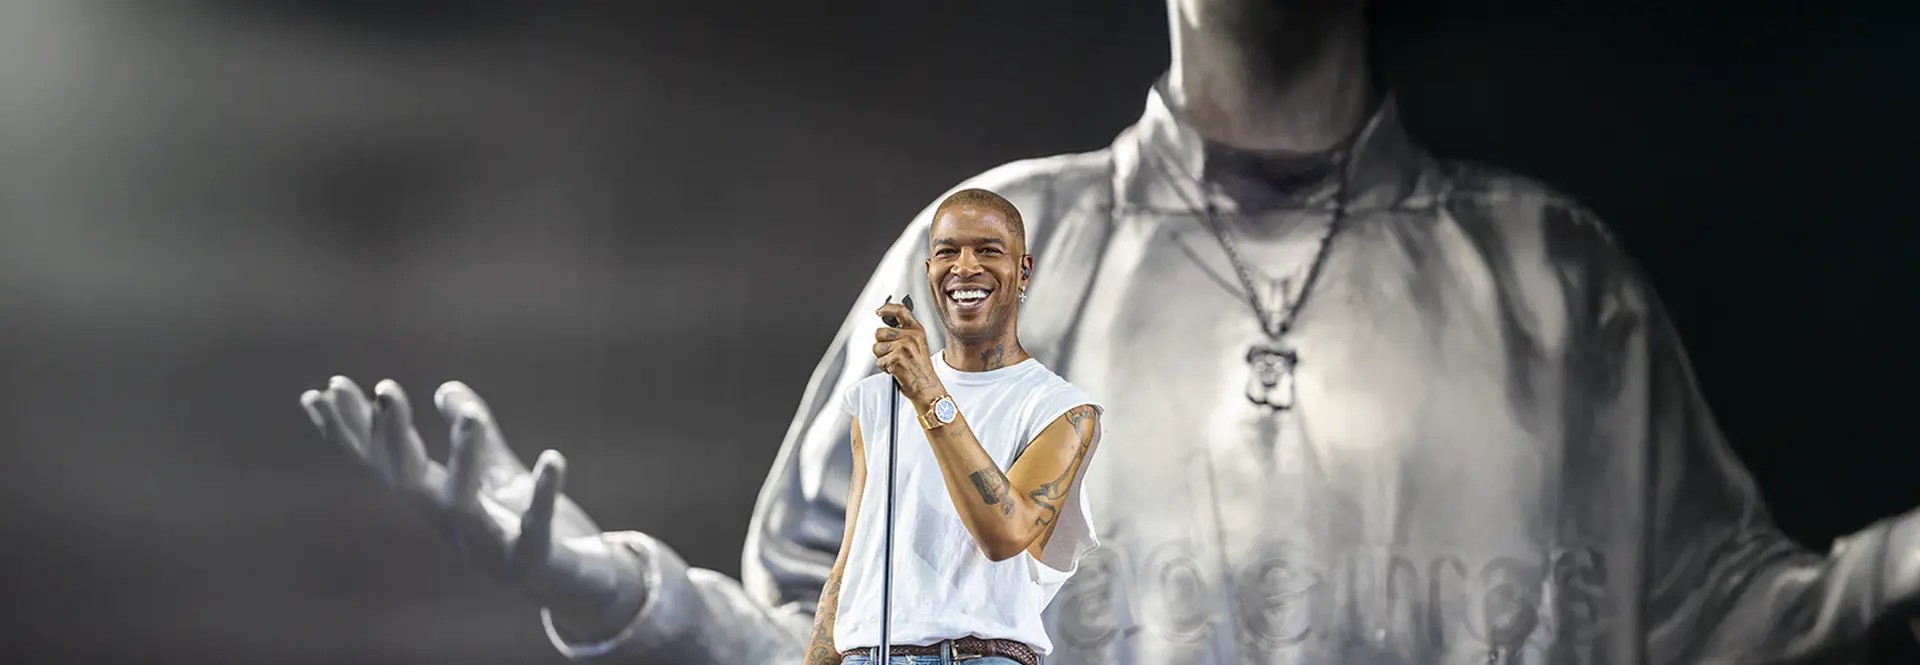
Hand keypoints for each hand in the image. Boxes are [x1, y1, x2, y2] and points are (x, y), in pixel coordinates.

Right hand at [298, 376, 646, 639]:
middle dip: (392, 437)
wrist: (572, 584)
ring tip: (472, 416)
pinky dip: (544, 493)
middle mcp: (452, 524)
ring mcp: (489, 544)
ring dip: (466, 457)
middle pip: (408, 479)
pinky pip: (536, 525)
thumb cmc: (523, 527)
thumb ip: (470, 432)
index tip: (324, 388)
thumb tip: (446, 387)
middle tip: (385, 388)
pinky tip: (553, 457)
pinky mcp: (533, 557)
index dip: (353, 429)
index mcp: (438, 500)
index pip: (386, 460)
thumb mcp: (495, 471)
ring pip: (465, 502)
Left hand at [873, 301, 944, 406]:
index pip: (900, 311)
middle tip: (893, 355)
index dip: (887, 308)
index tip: (880, 311)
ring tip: (895, 363)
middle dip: (882, 344)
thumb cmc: (921, 370)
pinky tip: (895, 370)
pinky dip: (884, 368)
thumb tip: (887, 327)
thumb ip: (905, 333)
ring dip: (882, 357)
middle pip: (880, 332)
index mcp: (917, 331)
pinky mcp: (896, 359)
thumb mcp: (919, 345)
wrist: (927, 388)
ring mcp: (903, 348)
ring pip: (877, 347)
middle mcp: (910, 337)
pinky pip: (879, 361)